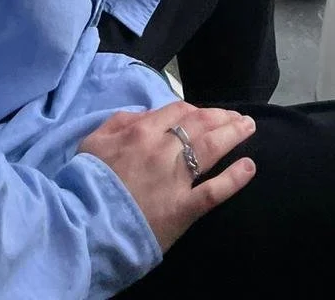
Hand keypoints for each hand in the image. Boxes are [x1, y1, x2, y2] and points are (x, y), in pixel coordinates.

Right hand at [79, 100, 256, 250]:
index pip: (177, 110)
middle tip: (238, 116)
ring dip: (233, 135)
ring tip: (248, 127)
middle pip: (200, 125)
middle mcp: (163, 149)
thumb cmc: (87, 181)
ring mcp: (175, 179)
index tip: (205, 115)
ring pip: (210, 149)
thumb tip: (145, 115)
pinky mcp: (183, 208)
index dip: (195, 110)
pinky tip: (249, 167)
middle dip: (222, 117)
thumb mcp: (93, 141)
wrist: (85, 224)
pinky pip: (213, 191)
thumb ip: (119, 122)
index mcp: (142, 131)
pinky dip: (234, 179)